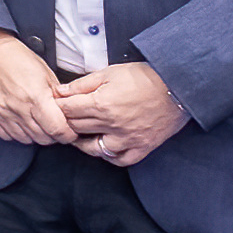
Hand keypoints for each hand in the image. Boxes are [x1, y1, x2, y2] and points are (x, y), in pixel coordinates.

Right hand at [0, 30, 70, 148]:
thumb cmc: (19, 59)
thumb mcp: (47, 74)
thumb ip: (59, 97)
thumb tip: (69, 115)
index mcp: (36, 96)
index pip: (57, 129)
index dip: (68, 135)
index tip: (70, 133)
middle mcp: (18, 107)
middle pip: (43, 138)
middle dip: (53, 135)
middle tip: (55, 126)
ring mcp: (3, 113)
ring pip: (26, 140)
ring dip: (36, 135)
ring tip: (38, 122)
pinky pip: (8, 136)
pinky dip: (18, 134)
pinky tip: (22, 122)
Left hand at [58, 62, 187, 168]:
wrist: (177, 87)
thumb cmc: (145, 77)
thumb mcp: (109, 73)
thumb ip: (82, 84)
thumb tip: (61, 91)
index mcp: (102, 104)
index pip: (67, 110)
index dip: (57, 107)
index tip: (54, 105)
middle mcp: (112, 125)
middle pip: (77, 128)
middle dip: (66, 122)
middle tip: (64, 118)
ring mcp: (127, 139)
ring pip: (94, 149)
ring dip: (83, 142)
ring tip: (80, 134)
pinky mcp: (141, 147)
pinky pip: (119, 160)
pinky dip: (110, 156)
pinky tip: (105, 147)